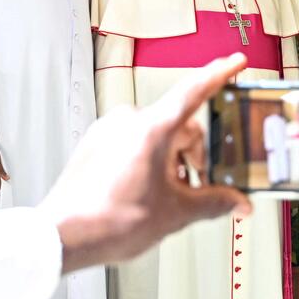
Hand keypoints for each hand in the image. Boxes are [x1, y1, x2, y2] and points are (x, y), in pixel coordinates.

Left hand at [38, 53, 249, 273]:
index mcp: (152, 129)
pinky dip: (149, 159)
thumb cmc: (108, 222)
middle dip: (194, 156)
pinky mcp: (97, 141)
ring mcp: (110, 129)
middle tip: (198, 187)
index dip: (220, 74)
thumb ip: (213, 203)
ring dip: (171, 160)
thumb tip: (238, 202)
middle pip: (180, 125)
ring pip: (157, 135)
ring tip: (167, 195)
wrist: (60, 237)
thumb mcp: (174, 215)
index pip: (195, 91)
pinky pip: (134, 140)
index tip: (236, 62)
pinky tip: (146, 190)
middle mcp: (129, 120)